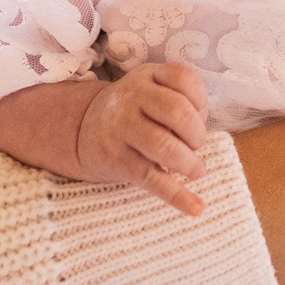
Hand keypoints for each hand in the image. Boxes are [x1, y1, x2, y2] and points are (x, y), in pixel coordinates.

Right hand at [76, 63, 209, 214]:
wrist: (83, 129)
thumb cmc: (134, 110)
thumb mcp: (153, 89)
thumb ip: (182, 101)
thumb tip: (199, 136)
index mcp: (147, 77)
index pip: (183, 78)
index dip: (201, 99)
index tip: (199, 114)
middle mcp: (131, 99)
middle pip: (177, 110)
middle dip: (197, 133)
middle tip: (196, 145)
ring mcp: (121, 129)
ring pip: (164, 146)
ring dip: (189, 162)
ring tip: (196, 170)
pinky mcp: (118, 161)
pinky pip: (151, 179)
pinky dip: (177, 196)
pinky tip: (196, 207)